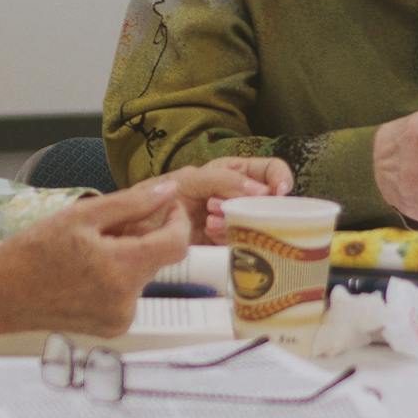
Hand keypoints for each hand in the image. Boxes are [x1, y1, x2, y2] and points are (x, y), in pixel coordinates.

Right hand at [0, 179, 190, 343]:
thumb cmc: (34, 251)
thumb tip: (169, 191)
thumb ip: (132, 204)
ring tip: (91, 249)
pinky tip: (87, 271)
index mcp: (122, 270)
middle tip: (109, 224)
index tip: (166, 205)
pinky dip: (117, 278)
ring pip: (141, 276)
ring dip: (128, 258)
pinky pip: (128, 295)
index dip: (177, 220)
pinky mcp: (111, 329)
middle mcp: (127, 301)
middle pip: (156, 259)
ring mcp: (120, 319)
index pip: (176, 244)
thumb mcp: (82, 216)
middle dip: (142, 237)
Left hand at [169, 156, 292, 241]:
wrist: (137, 233)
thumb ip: (224, 179)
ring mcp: (234, 223)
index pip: (269, 170)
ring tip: (209, 223)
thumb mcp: (189, 180)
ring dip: (237, 223)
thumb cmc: (159, 199)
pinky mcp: (227, 247)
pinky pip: (244, 244)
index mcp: (232, 174)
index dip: (280, 178)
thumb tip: (262, 192)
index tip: (278, 193)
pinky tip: (207, 236)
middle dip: (253, 206)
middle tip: (223, 208)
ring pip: (258, 225)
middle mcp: (237, 198)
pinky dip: (229, 240)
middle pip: (268, 201)